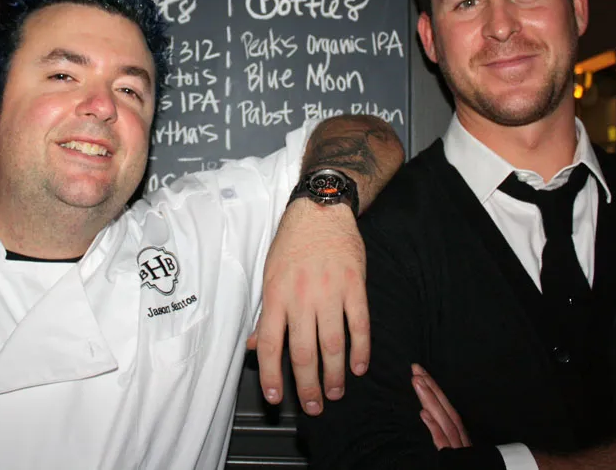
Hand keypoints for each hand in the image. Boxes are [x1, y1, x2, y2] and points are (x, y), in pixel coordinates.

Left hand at [248, 198, 368, 415]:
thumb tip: (255, 345)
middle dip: (308, 385)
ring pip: (332, 344)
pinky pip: (359, 325)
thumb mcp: (269, 274)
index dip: (272, 375)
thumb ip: (267, 313)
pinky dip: (360, 349)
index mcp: (276, 295)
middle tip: (313, 406)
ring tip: (335, 392)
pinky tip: (358, 367)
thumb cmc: (292, 242)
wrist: (321, 210)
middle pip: (303, 352)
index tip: (276, 397)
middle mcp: (301, 296)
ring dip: (335, 374)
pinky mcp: (355, 285)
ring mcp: (330, 291)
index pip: (270, 344)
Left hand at [412, 363, 469, 448]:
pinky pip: (444, 444)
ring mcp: (459, 451)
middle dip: (432, 389)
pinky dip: (435, 429)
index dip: (434, 390)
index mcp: (461, 439)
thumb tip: (429, 417)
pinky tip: (424, 414)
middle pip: (448, 411)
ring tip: (417, 383)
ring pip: (446, 422)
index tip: (420, 374)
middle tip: (416, 370)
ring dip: (431, 401)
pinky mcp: (454, 461)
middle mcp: (462, 442)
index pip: (447, 410)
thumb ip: (447, 437)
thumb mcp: (457, 451)